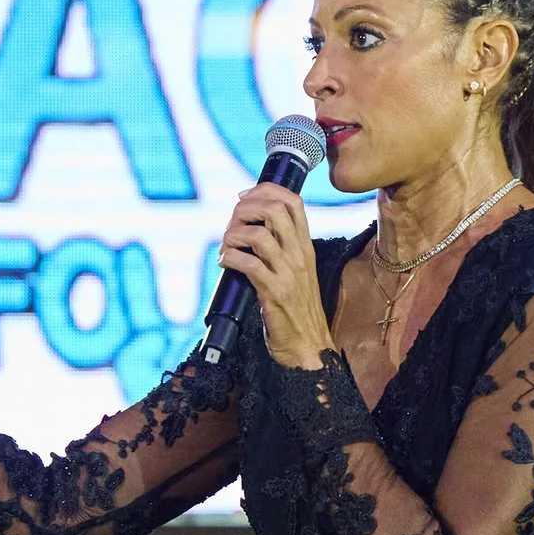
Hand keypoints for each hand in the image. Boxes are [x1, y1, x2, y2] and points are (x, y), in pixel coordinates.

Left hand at [216, 185, 333, 367]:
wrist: (308, 344)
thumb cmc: (297, 309)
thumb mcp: (297, 271)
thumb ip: (282, 248)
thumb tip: (253, 226)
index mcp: (305, 246)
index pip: (293, 201)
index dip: (266, 190)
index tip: (244, 196)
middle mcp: (299, 255)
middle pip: (275, 209)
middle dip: (245, 208)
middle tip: (232, 222)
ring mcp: (287, 273)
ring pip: (258, 234)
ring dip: (234, 235)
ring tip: (227, 245)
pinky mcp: (273, 292)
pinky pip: (248, 263)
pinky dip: (229, 257)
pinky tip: (225, 262)